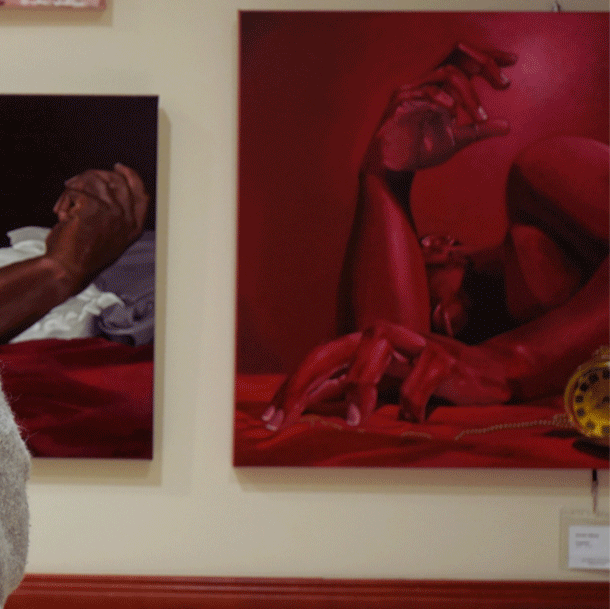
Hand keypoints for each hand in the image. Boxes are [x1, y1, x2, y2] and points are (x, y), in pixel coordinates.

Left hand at [45, 163, 148, 288]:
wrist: (66, 270)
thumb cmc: (81, 259)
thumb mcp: (109, 240)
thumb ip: (114, 217)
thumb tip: (105, 189)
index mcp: (132, 228)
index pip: (140, 193)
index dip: (130, 176)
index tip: (119, 168)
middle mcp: (124, 218)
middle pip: (115, 180)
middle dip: (92, 177)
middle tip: (76, 184)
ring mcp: (110, 211)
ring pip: (93, 180)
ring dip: (74, 188)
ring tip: (66, 204)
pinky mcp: (91, 206)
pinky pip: (75, 190)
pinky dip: (64, 199)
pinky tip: (61, 213)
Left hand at [262, 321, 513, 430]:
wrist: (489, 373)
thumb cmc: (427, 382)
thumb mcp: (381, 388)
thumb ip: (344, 392)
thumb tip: (300, 409)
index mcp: (361, 346)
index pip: (315, 362)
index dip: (291, 388)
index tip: (270, 420)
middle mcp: (380, 337)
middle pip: (331, 351)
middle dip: (304, 383)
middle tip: (286, 417)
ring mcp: (413, 343)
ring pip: (373, 350)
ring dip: (360, 385)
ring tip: (352, 421)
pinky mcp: (445, 356)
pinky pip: (422, 377)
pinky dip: (414, 403)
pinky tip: (414, 422)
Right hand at [363, 43, 515, 173]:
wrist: (396, 166)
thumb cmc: (421, 149)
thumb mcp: (459, 139)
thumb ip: (480, 129)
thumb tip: (508, 126)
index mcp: (441, 87)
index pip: (465, 59)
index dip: (489, 56)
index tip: (513, 60)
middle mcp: (428, 82)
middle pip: (457, 53)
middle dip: (484, 62)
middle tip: (503, 83)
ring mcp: (413, 89)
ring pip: (447, 72)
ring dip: (469, 94)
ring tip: (479, 116)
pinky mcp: (401, 101)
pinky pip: (427, 90)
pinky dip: (444, 99)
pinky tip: (454, 114)